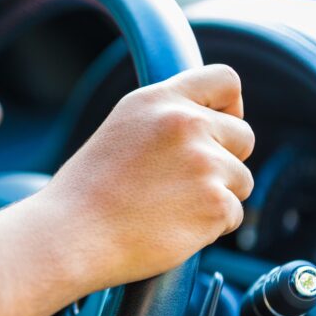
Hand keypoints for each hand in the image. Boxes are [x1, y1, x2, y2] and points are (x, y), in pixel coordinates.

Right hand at [40, 64, 254, 287]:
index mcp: (157, 101)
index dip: (231, 106)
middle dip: (226, 159)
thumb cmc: (86, 193)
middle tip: (187, 182)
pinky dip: (210, 226)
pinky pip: (233, 214)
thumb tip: (206, 128)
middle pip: (244, 135)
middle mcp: (185, 123)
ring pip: (241, 180)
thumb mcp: (120, 131)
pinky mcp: (215, 203)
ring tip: (170, 208)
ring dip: (217, 196)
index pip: (225, 80)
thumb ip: (164, 121)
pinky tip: (172, 227)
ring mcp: (204, 163)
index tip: (222, 127)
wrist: (71, 235)